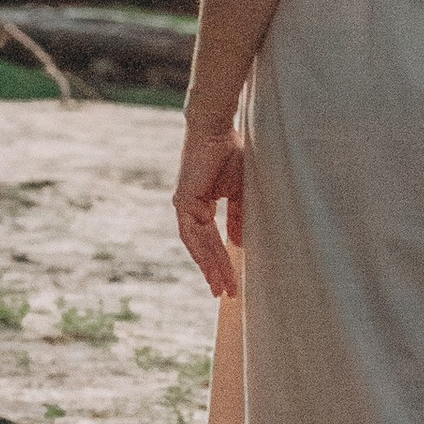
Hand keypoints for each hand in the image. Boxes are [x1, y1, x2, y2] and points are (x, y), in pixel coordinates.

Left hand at [173, 119, 244, 299]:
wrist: (217, 130)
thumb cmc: (231, 154)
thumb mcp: (240, 192)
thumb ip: (238, 217)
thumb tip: (238, 243)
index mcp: (202, 205)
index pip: (211, 239)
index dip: (220, 260)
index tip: (229, 281)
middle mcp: (190, 208)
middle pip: (202, 247)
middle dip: (215, 271)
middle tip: (226, 293)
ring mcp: (184, 206)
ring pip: (198, 245)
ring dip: (210, 266)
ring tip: (222, 287)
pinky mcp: (184, 202)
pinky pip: (194, 234)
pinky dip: (204, 252)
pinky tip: (214, 267)